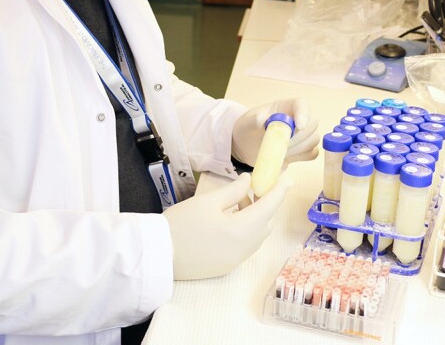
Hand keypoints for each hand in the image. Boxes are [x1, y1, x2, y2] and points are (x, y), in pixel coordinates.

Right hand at [162, 173, 288, 279]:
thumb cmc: (181, 225)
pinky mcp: (226, 267)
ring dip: (255, 218)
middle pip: (266, 223)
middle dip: (266, 204)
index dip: (280, 190)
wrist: (157, 256)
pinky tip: (229, 220)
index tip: (287, 178)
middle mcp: (244, 249)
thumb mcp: (207, 202)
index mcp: (241, 230)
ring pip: (257, 236)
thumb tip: (249, 181)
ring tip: (239, 201)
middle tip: (256, 187)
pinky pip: (245, 246)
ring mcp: (236, 260)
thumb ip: (233, 191)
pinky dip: (245, 231)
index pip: (269, 207)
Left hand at [231, 98, 319, 166]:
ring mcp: (301, 135)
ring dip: (300, 148)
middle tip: (284, 144)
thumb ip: (254, 120)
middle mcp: (297, 118)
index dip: (304, 114)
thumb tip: (262, 118)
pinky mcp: (302, 150)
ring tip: (280, 152)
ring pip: (313, 139)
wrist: (246, 148)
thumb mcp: (246, 124)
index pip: (302, 104)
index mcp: (285, 107)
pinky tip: (287, 157)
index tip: (299, 127)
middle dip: (301, 136)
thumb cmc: (247, 131)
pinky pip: (312, 153)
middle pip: (313, 122)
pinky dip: (302, 157)